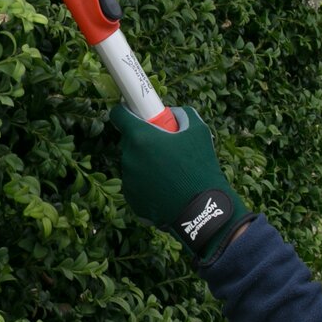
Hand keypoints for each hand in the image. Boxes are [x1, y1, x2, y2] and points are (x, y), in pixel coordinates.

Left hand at [108, 105, 250, 263]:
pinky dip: (147, 185)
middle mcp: (129, 158)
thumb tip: (171, 114)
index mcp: (140, 137)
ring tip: (170, 173)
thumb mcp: (198, 131)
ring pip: (133, 164)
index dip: (127, 112)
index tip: (136, 114)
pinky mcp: (132, 201)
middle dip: (144, 142)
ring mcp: (128, 181)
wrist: (202, 210)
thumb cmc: (200, 167)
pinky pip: (136, 185)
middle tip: (165, 148)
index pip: (119, 115)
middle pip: (129, 142)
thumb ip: (181, 115)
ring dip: (146, 164)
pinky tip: (166, 189)